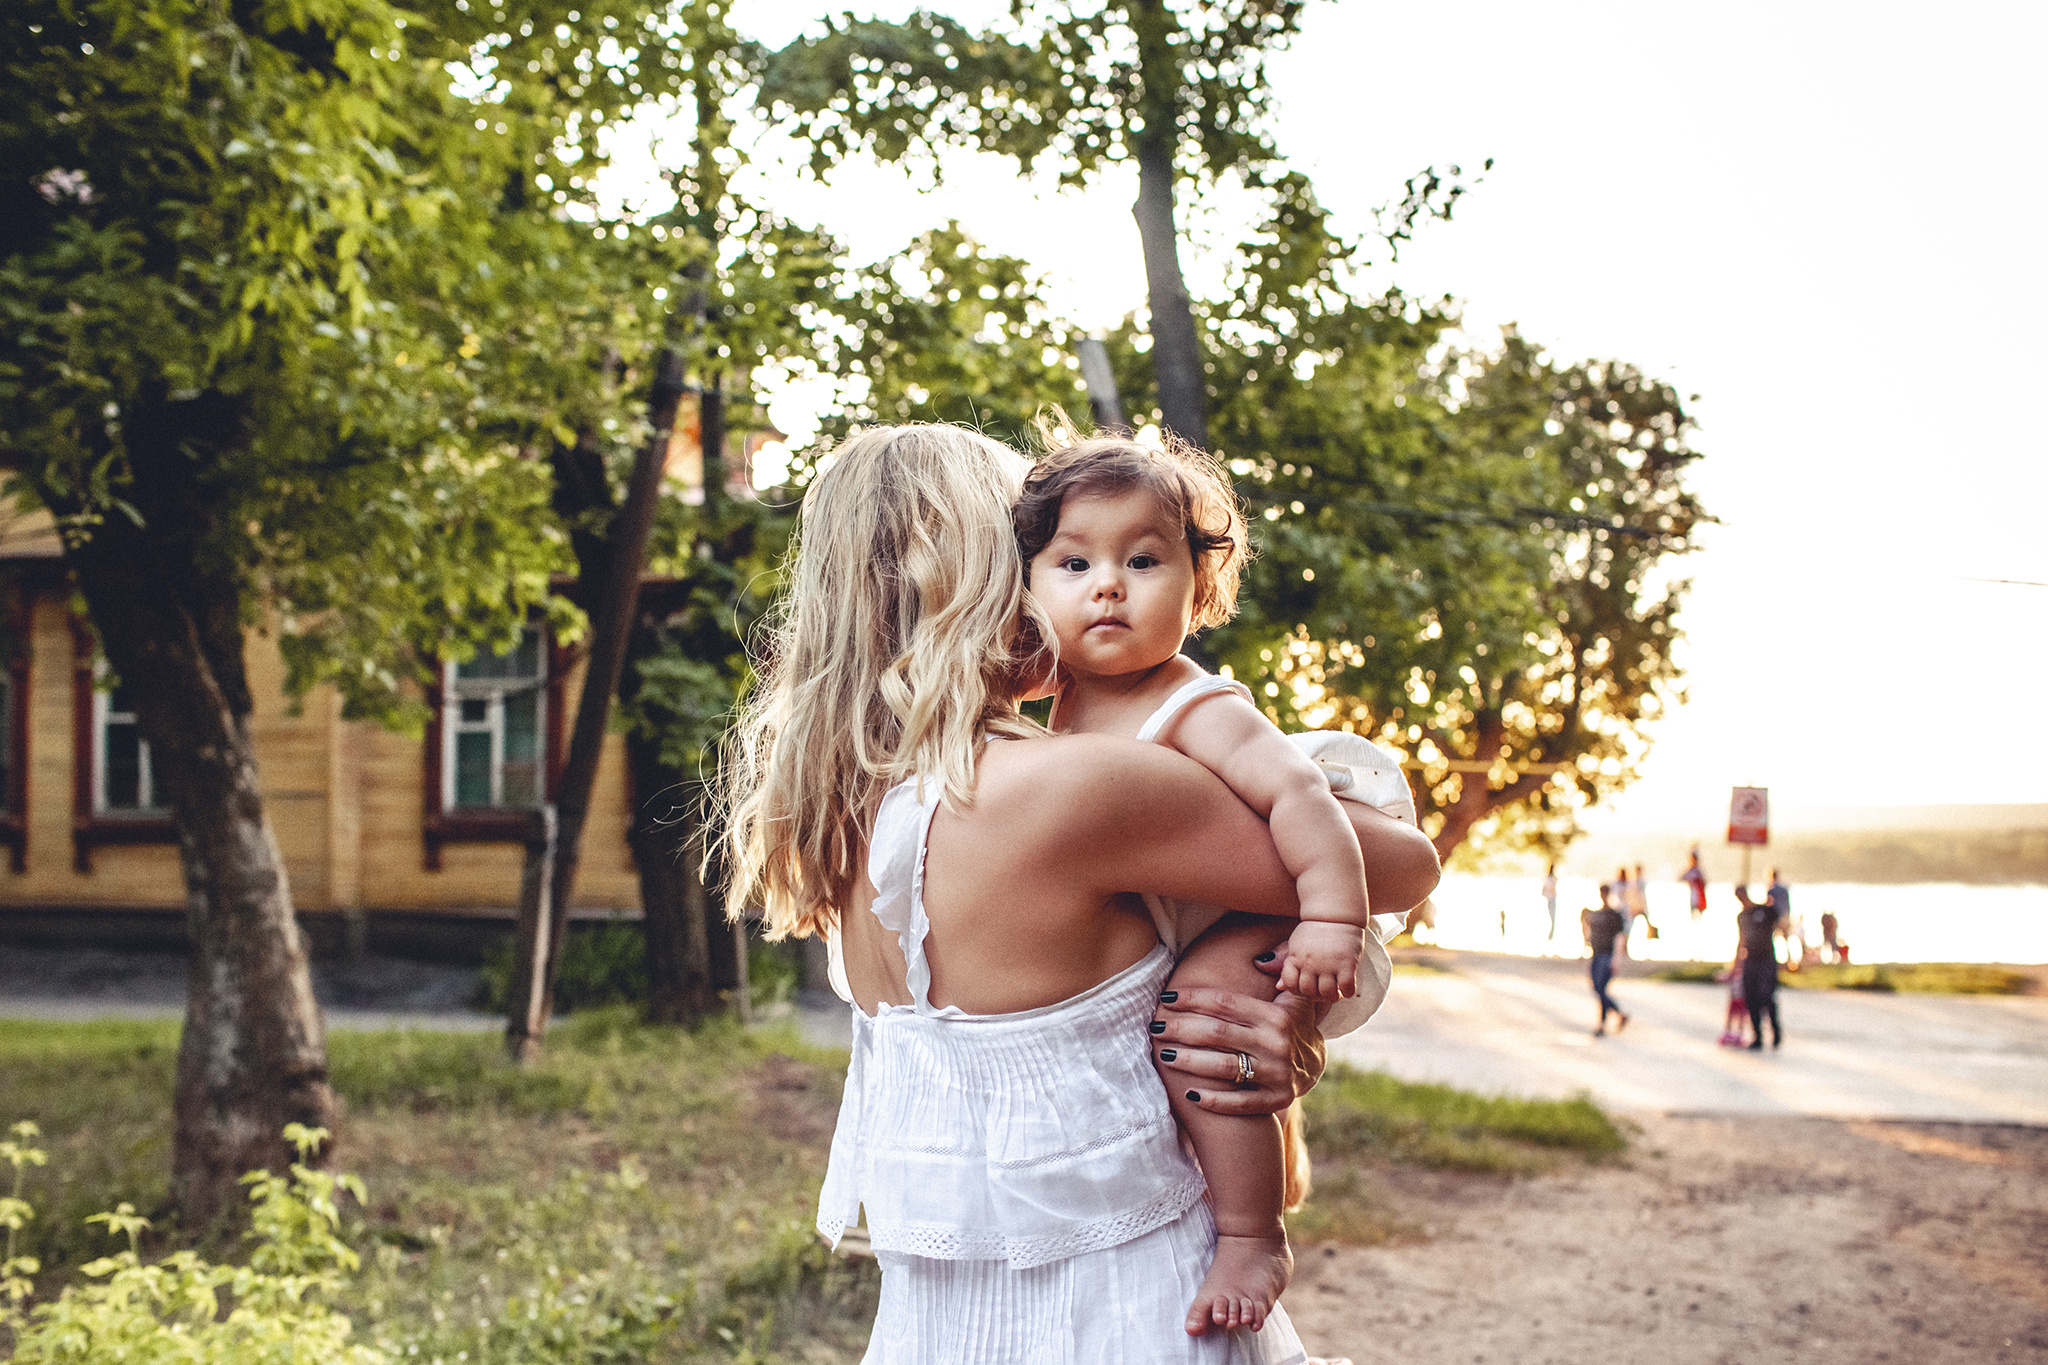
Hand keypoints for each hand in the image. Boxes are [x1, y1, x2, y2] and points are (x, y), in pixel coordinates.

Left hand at [1153, 983, 1326, 1115]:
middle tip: (1155, 1027)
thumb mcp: (1294, 993)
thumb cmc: (1292, 1023)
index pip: (1226, 1003)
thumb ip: (1282, 968)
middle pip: (1218, 1034)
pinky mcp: (1276, 1100)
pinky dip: (1214, 1100)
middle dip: (1181, 1029)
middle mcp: (1276, 1044)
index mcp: (1275, 1016)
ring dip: (1190, 1062)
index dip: (1193, 999)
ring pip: (1224, 1068)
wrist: (1316, 1066)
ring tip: (1164, 1055)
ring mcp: (1277, 1074)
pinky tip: (1190, 1094)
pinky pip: (1240, 1103)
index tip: (1166, 997)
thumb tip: (1259, 959)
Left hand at [1276, 920, 1363, 1000]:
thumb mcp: (1295, 945)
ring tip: (1336, 990)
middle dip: (1315, 995)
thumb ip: (1287, 965)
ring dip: (1332, 996)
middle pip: (1308, 991)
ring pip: (1326, 993)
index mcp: (1295, 957)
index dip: (1298, 990)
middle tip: (1323, 990)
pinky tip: (1347, 986)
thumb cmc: (1314, 931)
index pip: (1290, 984)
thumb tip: (1278, 987)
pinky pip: (1347, 988)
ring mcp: (1328, 963)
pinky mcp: (1347, 963)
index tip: (1307, 986)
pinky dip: (1348, 992)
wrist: (1335, 913)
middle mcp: (1309, 962)